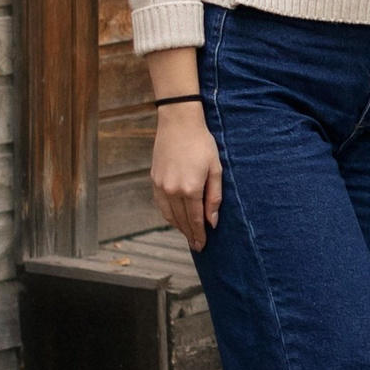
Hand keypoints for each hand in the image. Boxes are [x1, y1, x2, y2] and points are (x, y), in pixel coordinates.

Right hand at [151, 103, 222, 249]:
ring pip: (168, 215)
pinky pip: (160, 205)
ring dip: (178, 227)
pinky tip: (175, 218)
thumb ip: (214, 197)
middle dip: (189, 234)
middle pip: (181, 220)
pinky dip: (168, 215)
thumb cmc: (202, 144)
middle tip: (196, 245)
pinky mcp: (154, 180)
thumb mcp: (215, 169)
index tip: (202, 245)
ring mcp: (161, 186)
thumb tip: (212, 221)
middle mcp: (172, 190)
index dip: (199, 234)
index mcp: (190, 189)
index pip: (195, 220)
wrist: (179, 123)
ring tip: (187, 234)